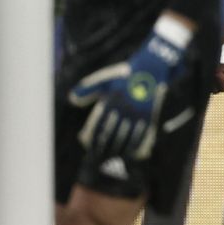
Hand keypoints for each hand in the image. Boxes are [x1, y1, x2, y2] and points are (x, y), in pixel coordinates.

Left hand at [69, 23, 189, 159]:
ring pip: (126, 137)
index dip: (89, 134)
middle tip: (95, 156)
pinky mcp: (150, 115)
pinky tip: (132, 154)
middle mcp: (124, 108)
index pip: (97, 123)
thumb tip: (72, 99)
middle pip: (110, 133)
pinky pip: (143, 135)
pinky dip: (137, 146)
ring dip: (117, 150)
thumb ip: (87, 89)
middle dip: (101, 147)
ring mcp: (138, 112)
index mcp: (111, 100)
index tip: (83, 140)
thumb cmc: (125, 73)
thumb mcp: (104, 78)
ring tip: (111, 158)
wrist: (152, 66)